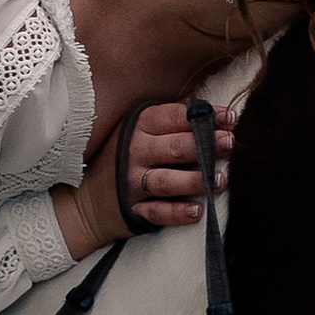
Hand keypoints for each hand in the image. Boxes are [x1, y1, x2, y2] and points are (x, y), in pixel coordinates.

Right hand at [54, 102, 234, 257]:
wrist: (83, 200)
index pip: (173, 117)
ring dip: (196, 180)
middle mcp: (134, 153)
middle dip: (205, 145)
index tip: (230, 118)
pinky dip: (177, 213)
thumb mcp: (135, 130)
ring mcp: (132, 183)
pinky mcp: (133, 209)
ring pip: (167, 181)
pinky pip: (157, 212)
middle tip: (230, 144)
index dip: (204, 117)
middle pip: (174, 147)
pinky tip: (197, 211)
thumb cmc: (119, 158)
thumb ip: (167, 118)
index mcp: (137, 127)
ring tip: (220, 180)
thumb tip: (202, 101)